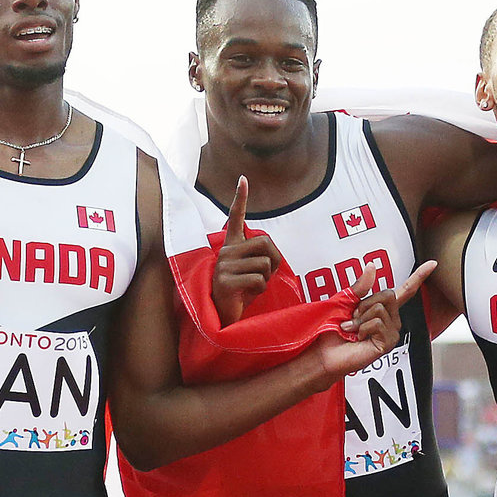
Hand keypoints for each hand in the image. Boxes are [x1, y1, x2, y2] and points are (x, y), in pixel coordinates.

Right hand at [211, 177, 277, 326]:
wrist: (222, 317)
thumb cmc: (239, 293)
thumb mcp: (250, 271)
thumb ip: (259, 258)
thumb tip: (270, 256)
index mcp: (231, 246)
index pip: (235, 218)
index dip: (240, 198)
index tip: (243, 179)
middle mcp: (225, 252)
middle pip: (266, 243)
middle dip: (274, 261)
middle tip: (264, 276)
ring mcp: (223, 266)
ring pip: (264, 264)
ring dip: (266, 280)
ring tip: (251, 288)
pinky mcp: (225, 282)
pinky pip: (258, 280)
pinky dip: (260, 290)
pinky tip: (247, 296)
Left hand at [307, 262, 432, 378]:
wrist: (324, 352)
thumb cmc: (331, 329)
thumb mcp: (345, 301)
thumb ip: (360, 286)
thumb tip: (372, 265)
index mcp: (383, 309)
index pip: (405, 291)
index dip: (419, 277)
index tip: (433, 264)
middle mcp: (391, 320)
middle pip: (388, 294)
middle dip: (364, 302)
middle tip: (352, 318)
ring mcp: (391, 332)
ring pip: (381, 309)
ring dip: (360, 317)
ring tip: (353, 330)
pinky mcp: (388, 343)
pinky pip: (377, 323)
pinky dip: (362, 327)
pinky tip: (358, 338)